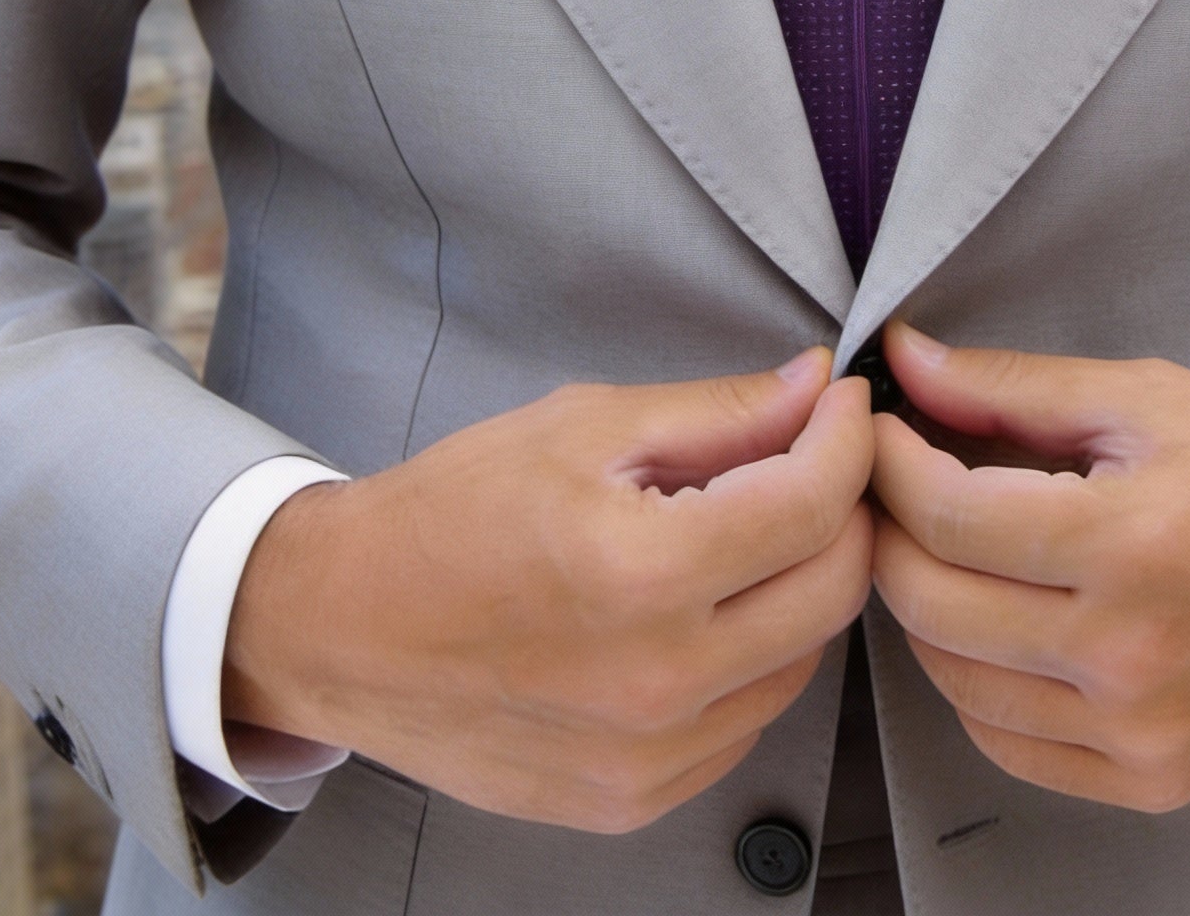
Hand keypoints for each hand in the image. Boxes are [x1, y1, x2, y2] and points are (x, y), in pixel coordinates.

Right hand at [224, 351, 874, 831]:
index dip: (847, 438)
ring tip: (741, 534)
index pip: (813, 504)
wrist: (342, 627)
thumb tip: (814, 389)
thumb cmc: (449, 515)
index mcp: (640, 573)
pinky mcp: (634, 799)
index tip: (842, 405)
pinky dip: (751, 657)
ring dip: (797, 585)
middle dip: (842, 509)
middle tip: (811, 460)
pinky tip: (698, 611)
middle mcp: (656, 681)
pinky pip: (747, 720)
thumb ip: (718, 413)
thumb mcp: (582, 426)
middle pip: (834, 589)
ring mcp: (647, 757)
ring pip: (803, 659)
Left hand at [868, 324, 1189, 812]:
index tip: (880, 431)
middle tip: (894, 486)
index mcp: (1129, 542)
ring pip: (954, 681)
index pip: (947, 515)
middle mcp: (1128, 651)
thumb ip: (1015, 386)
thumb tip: (909, 361)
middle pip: (931, 602)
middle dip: (889, 532)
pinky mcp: (1153, 778)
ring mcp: (1139, 729)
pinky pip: (1008, 745)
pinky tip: (992, 627)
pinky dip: (975, 685)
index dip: (890, 464)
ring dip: (923, 608)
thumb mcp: (1149, 398)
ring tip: (942, 549)